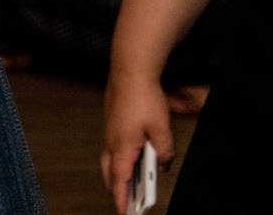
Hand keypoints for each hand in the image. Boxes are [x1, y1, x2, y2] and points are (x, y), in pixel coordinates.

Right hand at [100, 70, 174, 212]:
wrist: (129, 72)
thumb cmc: (143, 98)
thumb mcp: (162, 129)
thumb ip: (164, 151)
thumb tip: (164, 162)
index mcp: (122, 146)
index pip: (119, 179)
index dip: (121, 198)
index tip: (124, 211)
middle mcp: (111, 140)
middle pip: (109, 172)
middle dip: (115, 188)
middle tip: (125, 201)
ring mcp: (109, 130)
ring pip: (108, 159)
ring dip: (116, 174)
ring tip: (127, 184)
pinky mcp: (111, 122)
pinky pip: (111, 147)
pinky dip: (117, 160)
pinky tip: (129, 159)